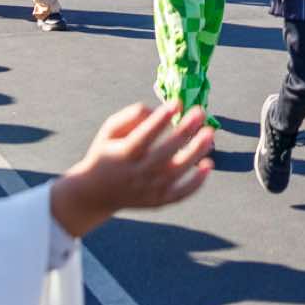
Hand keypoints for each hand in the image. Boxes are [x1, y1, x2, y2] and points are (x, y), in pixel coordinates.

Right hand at [51, 102, 213, 236]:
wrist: (95, 194)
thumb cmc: (106, 153)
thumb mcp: (109, 130)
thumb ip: (131, 116)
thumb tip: (158, 110)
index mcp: (123, 154)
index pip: (144, 135)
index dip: (161, 119)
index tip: (177, 102)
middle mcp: (137, 174)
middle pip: (165, 153)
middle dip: (185, 131)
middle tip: (200, 112)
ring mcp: (148, 190)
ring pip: (177, 172)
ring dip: (196, 152)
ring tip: (209, 133)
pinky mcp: (158, 201)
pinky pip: (181, 193)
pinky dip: (196, 182)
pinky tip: (207, 164)